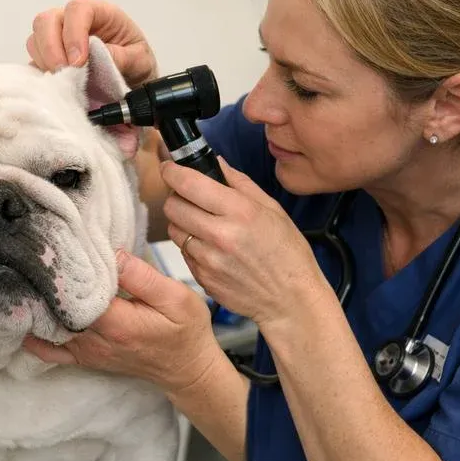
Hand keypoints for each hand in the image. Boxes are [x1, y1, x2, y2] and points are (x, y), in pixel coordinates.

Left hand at [23, 250, 222, 392]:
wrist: (188, 369)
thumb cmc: (186, 331)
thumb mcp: (177, 298)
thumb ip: (142, 277)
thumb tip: (113, 254)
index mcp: (116, 323)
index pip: (75, 294)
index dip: (61, 271)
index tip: (52, 247)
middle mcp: (96, 340)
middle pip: (56, 311)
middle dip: (42, 285)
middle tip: (30, 256)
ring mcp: (88, 352)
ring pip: (49, 330)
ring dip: (37, 307)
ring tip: (24, 277)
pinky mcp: (86, 357)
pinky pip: (51, 350)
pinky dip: (35, 335)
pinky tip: (26, 316)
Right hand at [26, 0, 157, 87]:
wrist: (131, 81)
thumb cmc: (136, 63)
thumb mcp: (140, 60)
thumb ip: (122, 57)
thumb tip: (98, 56)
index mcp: (100, 13)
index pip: (78, 9)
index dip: (73, 32)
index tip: (79, 61)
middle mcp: (73, 21)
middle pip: (47, 20)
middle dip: (51, 48)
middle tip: (65, 73)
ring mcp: (58, 39)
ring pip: (36, 39)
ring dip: (45, 62)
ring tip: (63, 82)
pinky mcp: (49, 59)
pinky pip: (34, 61)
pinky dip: (40, 74)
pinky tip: (56, 86)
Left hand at [162, 158, 331, 327]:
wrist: (290, 299)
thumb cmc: (287, 253)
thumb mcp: (272, 209)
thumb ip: (239, 182)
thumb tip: (215, 161)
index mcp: (239, 211)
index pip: (188, 183)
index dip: (172, 171)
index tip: (169, 168)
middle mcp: (220, 235)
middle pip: (172, 206)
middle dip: (176, 196)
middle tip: (189, 198)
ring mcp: (208, 259)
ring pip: (174, 230)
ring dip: (183, 223)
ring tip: (205, 225)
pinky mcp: (202, 278)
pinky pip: (184, 253)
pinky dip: (192, 246)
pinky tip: (213, 249)